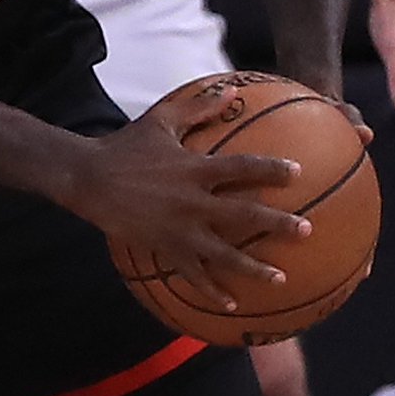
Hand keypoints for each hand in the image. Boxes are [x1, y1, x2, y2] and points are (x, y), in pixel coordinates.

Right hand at [65, 88, 308, 311]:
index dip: (271, 170)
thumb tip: (232, 91)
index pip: (242, 168)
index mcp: (194, 168)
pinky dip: (211, 291)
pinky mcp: (164, 248)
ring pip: (224, 254)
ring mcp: (179, 229)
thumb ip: (199, 108)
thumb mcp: (161, 120)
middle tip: (307, 230)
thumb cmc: (125, 146)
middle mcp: (192, 201)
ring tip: (281, 278)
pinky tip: (231, 304)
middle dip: (277, 223)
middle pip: (243, 214)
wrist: (88, 178)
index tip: (298, 174)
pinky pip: (192, 275)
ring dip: (254, 268)